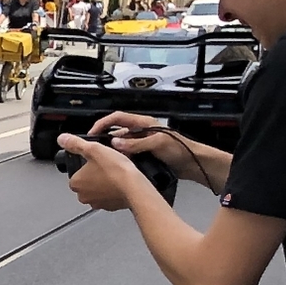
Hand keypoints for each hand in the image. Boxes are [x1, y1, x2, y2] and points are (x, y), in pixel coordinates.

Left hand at [57, 131, 146, 210]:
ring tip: (114, 173)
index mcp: (75, 183)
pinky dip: (113, 190)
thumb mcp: (94, 149)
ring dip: (104, 181)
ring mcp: (97, 203)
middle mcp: (83, 196)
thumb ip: (76, 144)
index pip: (76, 171)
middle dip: (95, 173)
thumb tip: (62, 139)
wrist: (135, 187)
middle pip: (87, 180)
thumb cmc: (116, 170)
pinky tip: (120, 182)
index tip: (97, 160)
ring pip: (98, 189)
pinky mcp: (110, 207)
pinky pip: (109, 196)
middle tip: (107, 165)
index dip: (87, 163)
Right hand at [87, 112, 213, 184]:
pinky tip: (120, 166)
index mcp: (144, 123)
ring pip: (121, 145)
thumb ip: (136, 143)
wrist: (193, 164)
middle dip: (106, 140)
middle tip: (97, 150)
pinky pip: (127, 155)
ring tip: (108, 159)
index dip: (103, 123)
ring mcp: (142, 143)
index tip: (92, 133)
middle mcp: (141, 131)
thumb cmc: (180, 149)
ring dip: (114, 151)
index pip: (117, 118)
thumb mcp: (157, 143)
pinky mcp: (144, 154)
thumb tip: (116, 143)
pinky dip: (122, 159)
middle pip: (117, 131)